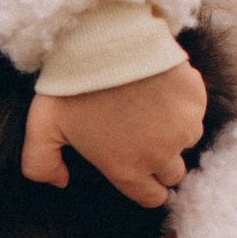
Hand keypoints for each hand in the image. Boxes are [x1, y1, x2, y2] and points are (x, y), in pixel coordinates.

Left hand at [23, 60, 207, 207]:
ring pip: (187, 140)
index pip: (151, 197)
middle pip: (172, 173)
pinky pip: (195, 111)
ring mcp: (182, 127)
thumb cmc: (71, 84)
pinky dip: (184, 104)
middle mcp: (160, 156)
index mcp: (126, 169)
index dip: (146, 186)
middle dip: (161, 161)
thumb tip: (60, 182)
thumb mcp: (42, 126)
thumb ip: (41, 164)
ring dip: (174, 131)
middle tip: (143, 136)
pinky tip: (161, 87)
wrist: (105, 40)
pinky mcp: (195, 100)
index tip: (140, 171)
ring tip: (151, 108)